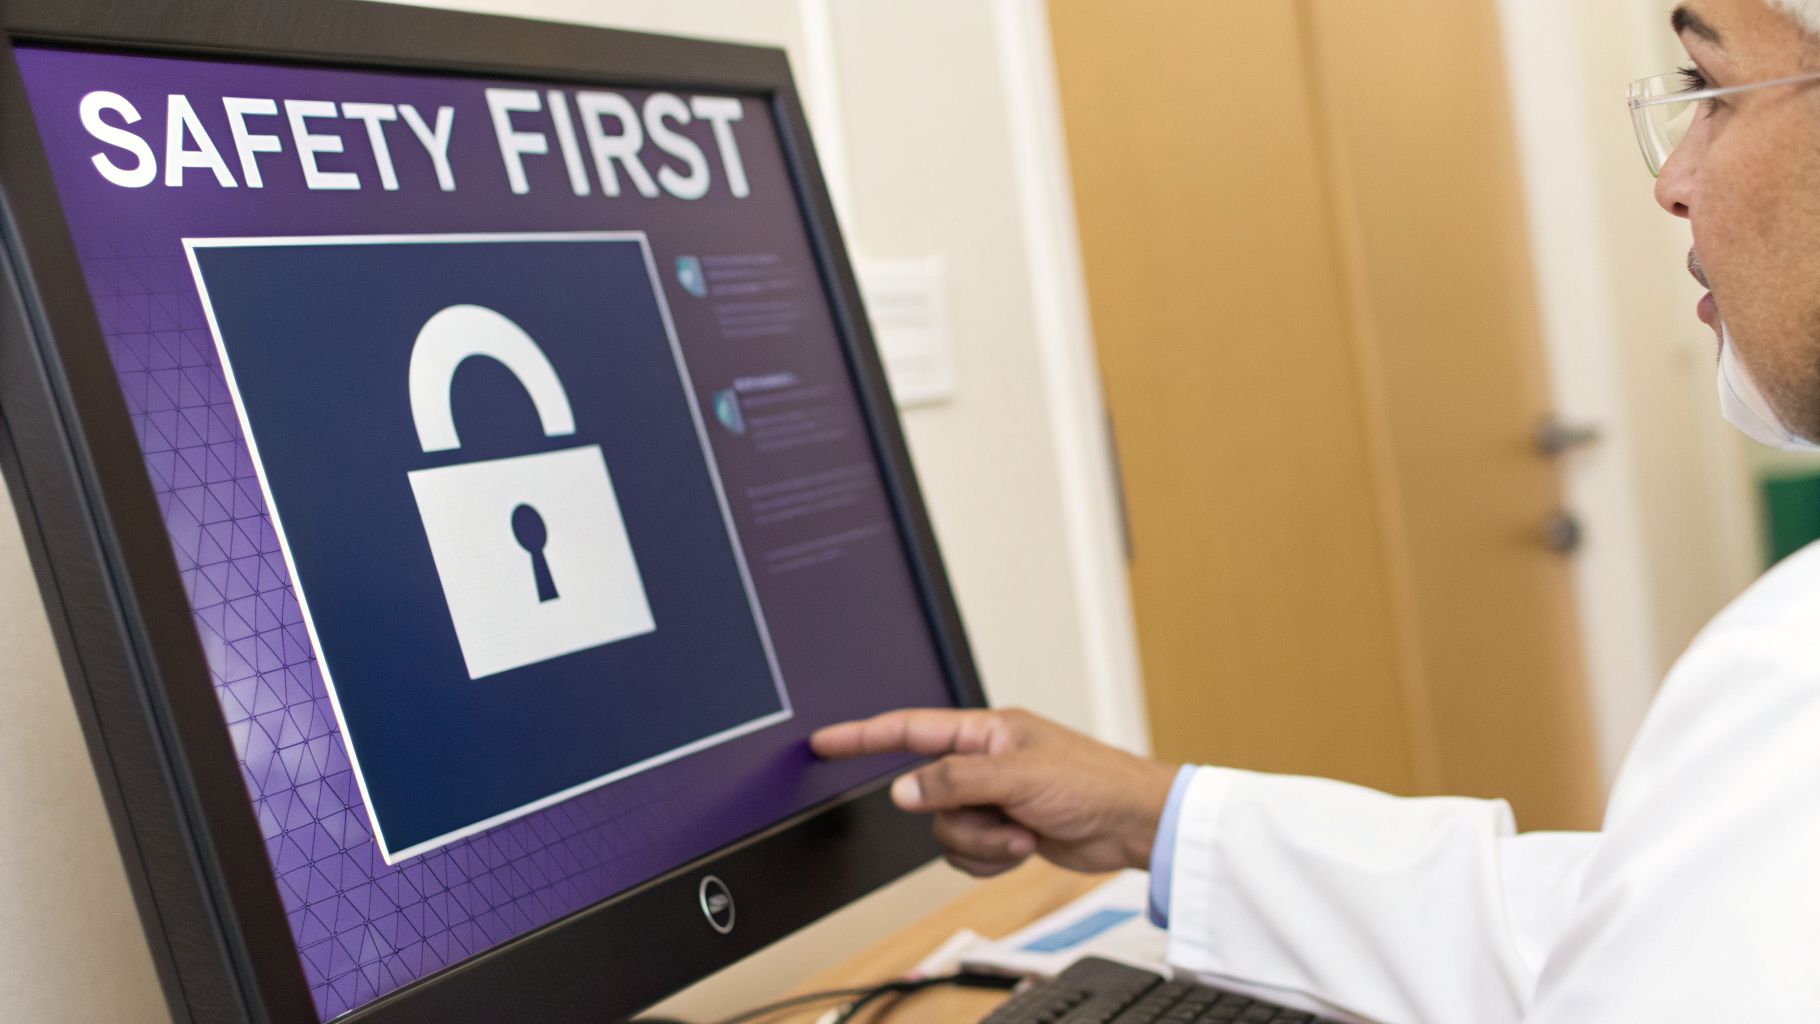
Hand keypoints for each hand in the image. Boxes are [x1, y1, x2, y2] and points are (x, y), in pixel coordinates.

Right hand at [811, 708, 1177, 877]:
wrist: (1130, 824)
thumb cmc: (1092, 783)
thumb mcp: (1017, 776)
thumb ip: (954, 781)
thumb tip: (905, 790)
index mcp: (985, 731)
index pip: (909, 729)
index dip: (863, 736)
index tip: (825, 741)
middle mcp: (983, 762)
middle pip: (928, 796)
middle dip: (961, 819)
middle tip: (999, 818)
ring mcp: (992, 798)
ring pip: (945, 830)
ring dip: (982, 843)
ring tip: (1022, 834)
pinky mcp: (1003, 830)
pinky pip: (967, 852)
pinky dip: (992, 858)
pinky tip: (1024, 847)